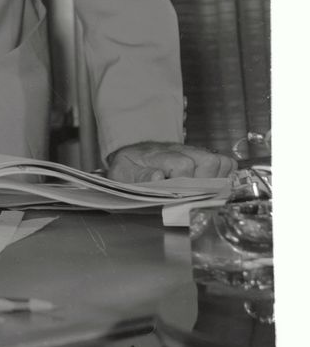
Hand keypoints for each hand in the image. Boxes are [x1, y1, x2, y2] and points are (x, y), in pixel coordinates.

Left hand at [106, 140, 236, 182]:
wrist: (130, 158)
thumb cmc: (127, 170)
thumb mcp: (122, 175)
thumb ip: (138, 176)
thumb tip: (158, 176)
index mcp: (156, 154)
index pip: (183, 163)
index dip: (185, 182)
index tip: (178, 196)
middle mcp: (178, 150)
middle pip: (208, 161)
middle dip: (204, 183)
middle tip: (192, 195)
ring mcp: (191, 152)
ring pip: (219, 161)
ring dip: (215, 180)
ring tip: (200, 192)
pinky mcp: (200, 158)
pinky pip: (224, 163)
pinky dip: (223, 176)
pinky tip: (209, 187)